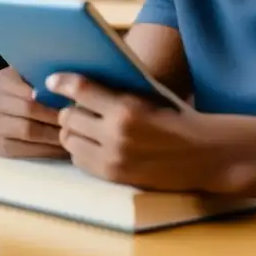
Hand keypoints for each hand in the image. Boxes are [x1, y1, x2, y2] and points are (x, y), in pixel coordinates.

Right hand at [0, 67, 68, 158]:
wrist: (18, 107)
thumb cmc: (37, 90)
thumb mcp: (39, 77)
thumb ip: (49, 78)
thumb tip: (71, 84)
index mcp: (2, 80)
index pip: (30, 87)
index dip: (54, 96)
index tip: (74, 101)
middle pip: (28, 109)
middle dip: (57, 115)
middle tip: (80, 119)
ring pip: (28, 131)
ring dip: (54, 133)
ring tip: (76, 133)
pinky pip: (24, 151)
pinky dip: (47, 150)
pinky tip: (63, 147)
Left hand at [49, 73, 218, 191]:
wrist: (203, 154)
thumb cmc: (174, 118)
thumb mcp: (147, 96)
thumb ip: (115, 91)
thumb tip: (77, 84)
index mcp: (126, 108)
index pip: (81, 90)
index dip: (62, 82)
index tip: (52, 79)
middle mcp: (116, 134)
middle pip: (69, 116)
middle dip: (70, 110)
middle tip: (76, 107)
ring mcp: (113, 158)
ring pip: (69, 140)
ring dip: (73, 131)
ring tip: (84, 127)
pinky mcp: (113, 176)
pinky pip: (79, 160)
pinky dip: (81, 151)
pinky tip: (93, 145)